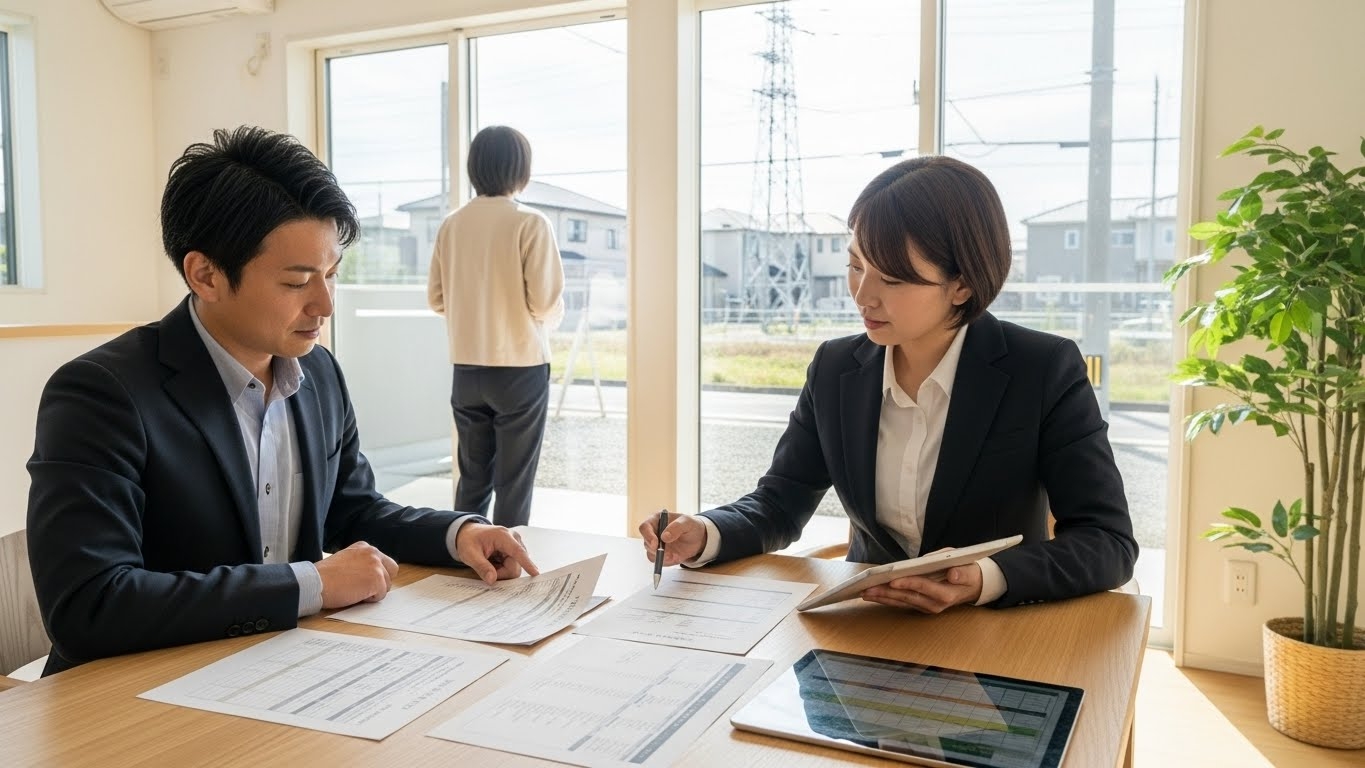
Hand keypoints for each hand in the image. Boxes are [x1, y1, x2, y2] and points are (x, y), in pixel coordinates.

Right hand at [316, 541, 398, 608]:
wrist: (315, 582)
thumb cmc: (324, 576)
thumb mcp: (345, 560)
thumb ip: (360, 563)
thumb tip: (369, 575)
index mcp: (365, 547)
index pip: (384, 562)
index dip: (376, 575)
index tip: (363, 581)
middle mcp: (373, 553)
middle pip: (392, 571)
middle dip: (382, 582)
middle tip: (363, 589)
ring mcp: (376, 566)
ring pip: (386, 585)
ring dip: (372, 592)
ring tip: (353, 591)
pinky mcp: (377, 580)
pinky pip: (380, 596)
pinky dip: (368, 600)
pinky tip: (354, 595)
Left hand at [455, 524, 539, 584]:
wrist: (468, 533)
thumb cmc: (469, 541)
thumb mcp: (469, 554)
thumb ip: (481, 567)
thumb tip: (492, 580)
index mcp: (503, 536)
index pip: (518, 552)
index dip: (527, 563)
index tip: (535, 573)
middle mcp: (514, 539)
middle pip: (515, 566)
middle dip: (501, 573)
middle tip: (486, 569)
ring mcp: (516, 545)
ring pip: (514, 568)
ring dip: (501, 571)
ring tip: (489, 563)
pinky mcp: (515, 551)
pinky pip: (512, 567)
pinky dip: (502, 569)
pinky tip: (494, 562)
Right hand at [638, 512, 706, 565]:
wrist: (698, 538)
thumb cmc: (691, 525)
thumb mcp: (687, 522)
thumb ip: (676, 527)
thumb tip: (664, 537)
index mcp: (656, 520)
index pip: (644, 527)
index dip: (647, 535)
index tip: (655, 543)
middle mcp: (653, 533)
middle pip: (646, 543)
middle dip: (655, 550)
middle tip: (667, 554)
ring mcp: (656, 545)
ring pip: (651, 554)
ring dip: (661, 557)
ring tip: (673, 556)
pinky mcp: (661, 555)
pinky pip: (659, 562)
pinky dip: (666, 562)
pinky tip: (675, 557)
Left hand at [861, 561, 983, 613]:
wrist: (973, 587)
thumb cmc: (968, 572)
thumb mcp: (969, 569)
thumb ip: (961, 571)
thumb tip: (952, 573)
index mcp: (947, 594)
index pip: (923, 587)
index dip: (908, 583)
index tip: (892, 580)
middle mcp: (935, 604)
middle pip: (907, 597)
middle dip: (886, 592)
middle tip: (868, 588)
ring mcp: (927, 607)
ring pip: (901, 603)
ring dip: (883, 598)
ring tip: (865, 592)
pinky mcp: (921, 606)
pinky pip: (902, 603)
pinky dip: (888, 599)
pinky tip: (874, 595)